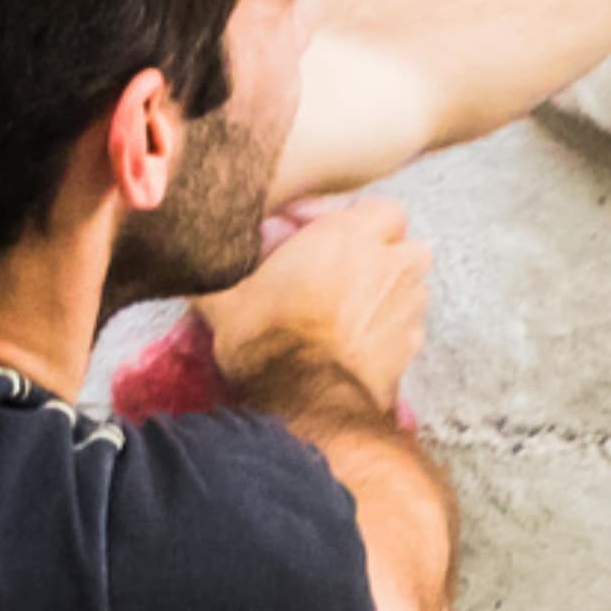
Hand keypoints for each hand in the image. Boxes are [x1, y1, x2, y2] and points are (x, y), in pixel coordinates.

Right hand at [205, 197, 430, 422]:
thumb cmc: (265, 337)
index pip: (382, 207)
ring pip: (413, 284)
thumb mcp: (224, 294)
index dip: (355, 216)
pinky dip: (392, 325)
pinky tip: (359, 338)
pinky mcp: (412, 348)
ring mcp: (408, 308)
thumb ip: (221, 264)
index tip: (320, 233)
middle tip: (344, 266)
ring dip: (389, 287)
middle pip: (405, 244)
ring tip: (352, 302)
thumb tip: (198, 255)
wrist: (306, 403)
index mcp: (350, 237)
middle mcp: (389, 266)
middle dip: (382, 251)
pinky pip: (411, 325)